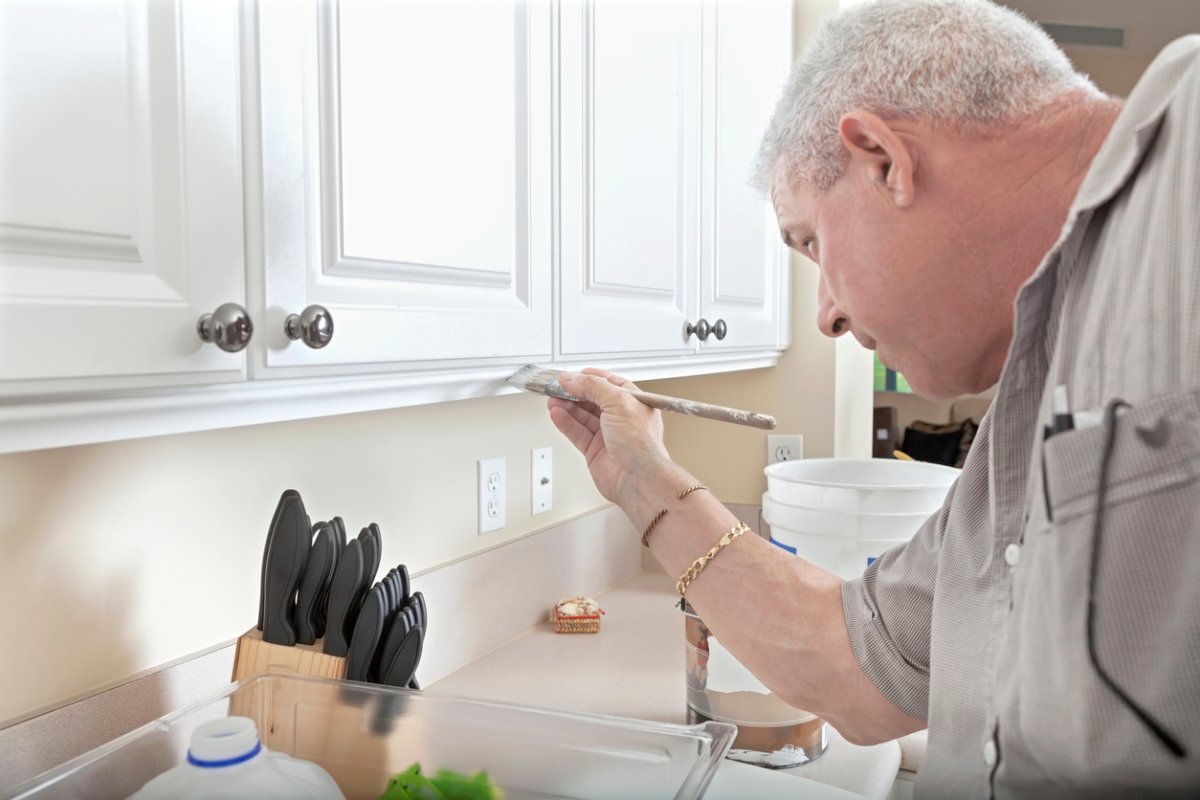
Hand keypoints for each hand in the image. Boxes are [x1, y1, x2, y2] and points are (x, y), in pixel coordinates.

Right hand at [546, 368, 672, 504]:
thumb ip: (593, 386)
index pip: (609, 384)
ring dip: (566, 406)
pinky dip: (565, 422)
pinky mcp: (595, 450)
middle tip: (557, 386)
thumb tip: (573, 379)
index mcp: (634, 403)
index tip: (572, 375)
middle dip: (574, 392)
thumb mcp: (619, 402)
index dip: (590, 378)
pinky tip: (556, 413)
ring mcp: (607, 435)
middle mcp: (621, 418)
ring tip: (552, 399)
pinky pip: (577, 432)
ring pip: (582, 416)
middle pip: (593, 399)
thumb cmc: (641, 444)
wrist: (638, 478)